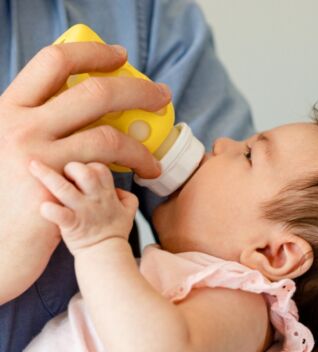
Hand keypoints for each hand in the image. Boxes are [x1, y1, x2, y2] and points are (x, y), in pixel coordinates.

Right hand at [0, 42, 169, 301]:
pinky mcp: (57, 186)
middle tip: (160, 94)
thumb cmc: (7, 190)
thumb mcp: (9, 142)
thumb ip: (37, 120)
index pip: (53, 62)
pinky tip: (144, 171)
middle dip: (137, 90)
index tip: (119, 56)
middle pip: (93, 92)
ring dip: (140, 143)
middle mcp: (21, 125)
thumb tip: (79, 102)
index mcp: (10, 107)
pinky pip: (107, 167)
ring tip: (154, 155)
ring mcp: (38, 155)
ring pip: (107, 134)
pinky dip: (132, 165)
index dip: (92, 52)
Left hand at [29, 160, 137, 255]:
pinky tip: (43, 207)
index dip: (89, 164)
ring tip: (33, 166)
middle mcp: (95, 200)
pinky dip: (50, 210)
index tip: (79, 171)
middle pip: (85, 172)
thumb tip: (118, 188)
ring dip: (49, 177)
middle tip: (62, 172)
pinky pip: (60, 215)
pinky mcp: (72, 226)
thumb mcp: (129, 211)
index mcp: (107, 193)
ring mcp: (83, 212)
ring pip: (66, 189)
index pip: (100, 168)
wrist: (107, 255)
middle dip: (71, 166)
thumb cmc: (114, 232)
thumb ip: (126, 196)